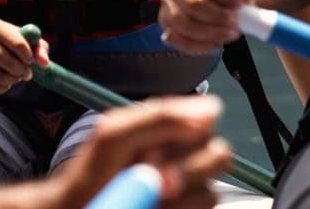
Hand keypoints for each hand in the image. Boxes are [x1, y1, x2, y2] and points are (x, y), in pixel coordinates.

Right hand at [0, 19, 36, 93]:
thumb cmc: (3, 40)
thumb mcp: (21, 36)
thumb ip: (39, 46)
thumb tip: (44, 62)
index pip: (19, 44)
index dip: (29, 57)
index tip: (30, 60)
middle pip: (9, 63)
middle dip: (23, 72)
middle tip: (26, 73)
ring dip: (13, 80)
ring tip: (15, 76)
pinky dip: (2, 88)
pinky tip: (4, 81)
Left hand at [49, 95, 231, 208]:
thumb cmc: (90, 173)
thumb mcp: (114, 135)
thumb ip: (158, 117)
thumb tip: (210, 109)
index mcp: (169, 130)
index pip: (206, 118)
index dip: (188, 133)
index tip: (156, 148)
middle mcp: (183, 159)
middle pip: (219, 154)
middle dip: (187, 169)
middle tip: (156, 180)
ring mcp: (186, 191)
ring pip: (211, 191)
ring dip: (179, 198)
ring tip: (147, 198)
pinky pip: (204, 208)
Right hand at [158, 0, 261, 53]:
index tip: (240, 4)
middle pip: (192, 3)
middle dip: (218, 17)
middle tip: (235, 23)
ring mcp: (169, 3)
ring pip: (184, 24)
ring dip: (211, 33)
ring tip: (230, 33)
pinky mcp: (166, 23)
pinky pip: (179, 40)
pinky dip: (200, 46)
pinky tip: (216, 42)